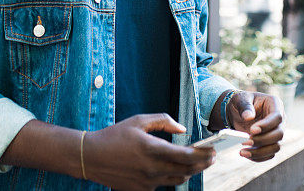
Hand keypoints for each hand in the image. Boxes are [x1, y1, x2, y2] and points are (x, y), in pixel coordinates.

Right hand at [84, 113, 215, 190]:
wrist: (91, 157)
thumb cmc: (114, 136)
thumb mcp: (138, 121)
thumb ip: (163, 121)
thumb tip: (182, 128)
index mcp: (152, 149)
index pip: (186, 156)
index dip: (203, 154)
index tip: (212, 150)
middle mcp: (152, 168)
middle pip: (187, 170)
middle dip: (203, 164)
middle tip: (211, 157)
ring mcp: (147, 182)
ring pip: (177, 179)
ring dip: (190, 171)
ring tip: (196, 163)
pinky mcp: (142, 190)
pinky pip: (163, 184)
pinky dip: (171, 176)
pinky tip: (174, 168)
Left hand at [227, 91, 284, 161]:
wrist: (237, 111)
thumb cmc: (241, 102)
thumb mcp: (240, 99)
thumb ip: (245, 106)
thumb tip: (249, 117)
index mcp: (275, 104)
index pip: (277, 117)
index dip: (266, 125)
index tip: (252, 130)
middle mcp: (279, 120)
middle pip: (279, 134)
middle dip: (263, 140)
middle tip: (245, 141)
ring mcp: (277, 133)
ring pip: (276, 147)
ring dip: (260, 152)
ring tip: (243, 151)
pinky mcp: (271, 143)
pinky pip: (269, 154)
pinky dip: (258, 157)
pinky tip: (246, 154)